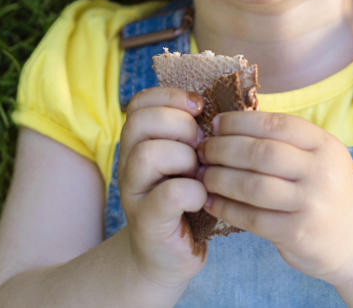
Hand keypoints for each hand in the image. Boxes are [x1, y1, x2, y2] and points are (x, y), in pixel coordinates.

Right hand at [117, 87, 208, 285]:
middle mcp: (127, 163)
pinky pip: (169, 193)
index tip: (199, 108)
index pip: (140, 102)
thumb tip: (225, 103)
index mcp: (137, 142)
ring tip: (199, 174)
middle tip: (199, 147)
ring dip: (184, 158)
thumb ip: (194, 132)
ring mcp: (134, 193)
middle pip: (141, 122)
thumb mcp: (186, 159)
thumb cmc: (185, 200)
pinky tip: (201, 198)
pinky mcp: (147, 222)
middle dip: (180, 126)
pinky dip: (193, 192)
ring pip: (148, 154)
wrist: (167, 256)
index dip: (171, 97)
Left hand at [197, 111, 352, 283]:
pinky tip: (210, 202)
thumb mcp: (322, 158)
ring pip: (252, 185)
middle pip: (261, 153)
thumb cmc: (331, 191)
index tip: (216, 125)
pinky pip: (252, 218)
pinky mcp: (298, 234)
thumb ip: (287, 142)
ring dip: (219, 178)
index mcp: (325, 145)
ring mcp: (310, 204)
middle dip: (223, 149)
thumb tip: (232, 125)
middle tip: (202, 150)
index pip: (276, 124)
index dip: (240, 122)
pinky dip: (226, 208)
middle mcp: (320, 171)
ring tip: (203, 174)